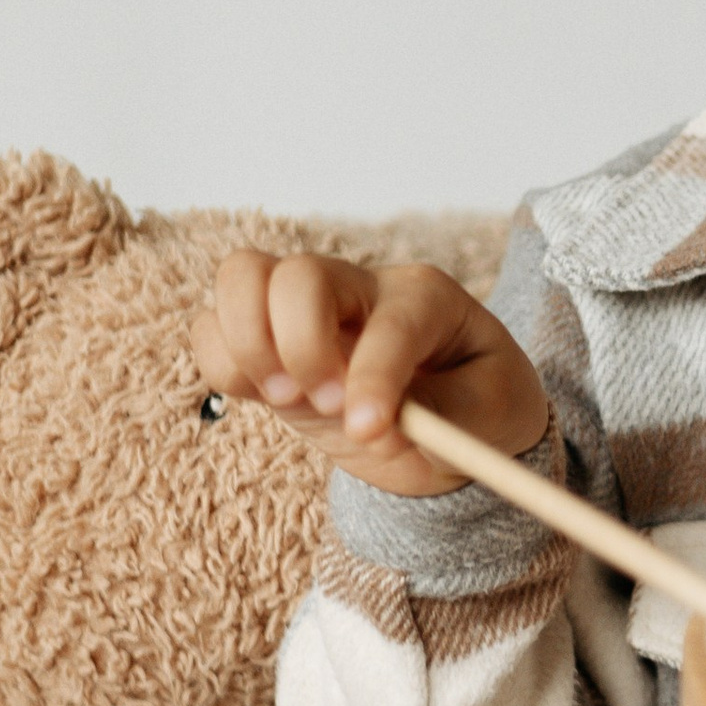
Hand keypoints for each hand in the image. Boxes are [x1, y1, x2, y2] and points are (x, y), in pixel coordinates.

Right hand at [191, 253, 549, 496]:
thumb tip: (375, 429)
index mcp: (425, 298)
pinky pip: (211, 329)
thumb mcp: (494, 415)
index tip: (370, 432)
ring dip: (250, 347)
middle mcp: (359, 289)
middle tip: (327, 405)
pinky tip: (267, 397)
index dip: (373, 377)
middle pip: (298, 273)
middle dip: (301, 346)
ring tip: (290, 399)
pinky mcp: (268, 343)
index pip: (387, 322)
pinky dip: (224, 365)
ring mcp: (306, 310)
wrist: (455, 419)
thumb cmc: (481, 404)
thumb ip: (446, 420)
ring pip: (241, 278)